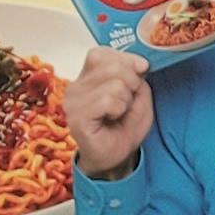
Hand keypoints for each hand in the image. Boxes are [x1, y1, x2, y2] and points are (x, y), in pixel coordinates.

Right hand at [63, 47, 154, 177]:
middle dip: (131, 83)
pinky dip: (119, 108)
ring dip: (126, 100)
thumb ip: (137, 75)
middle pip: (112, 65)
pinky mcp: (77, 117)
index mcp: (86, 76)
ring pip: (113, 83)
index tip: (139, 74)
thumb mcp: (139, 96)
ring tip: (118, 113)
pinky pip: (108, 100)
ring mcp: (73, 101)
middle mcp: (75, 85)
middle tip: (128, 103)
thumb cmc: (123, 128)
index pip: (102, 52)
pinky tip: (113, 118)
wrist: (114, 162)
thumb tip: (140, 64)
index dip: (126, 60)